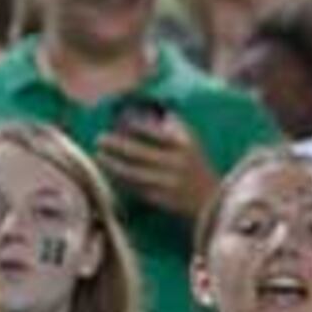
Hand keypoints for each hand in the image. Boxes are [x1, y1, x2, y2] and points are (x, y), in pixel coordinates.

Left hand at [95, 113, 217, 221]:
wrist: (212, 201)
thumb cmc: (196, 165)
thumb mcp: (191, 140)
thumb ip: (172, 124)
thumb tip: (145, 109)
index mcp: (184, 144)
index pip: (155, 132)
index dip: (135, 126)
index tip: (119, 121)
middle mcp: (177, 163)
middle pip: (140, 153)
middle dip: (117, 145)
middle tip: (99, 138)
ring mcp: (169, 184)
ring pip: (135, 173)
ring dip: (114, 164)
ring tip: (99, 156)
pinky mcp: (163, 201)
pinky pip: (137, 189)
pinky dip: (122, 181)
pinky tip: (110, 174)